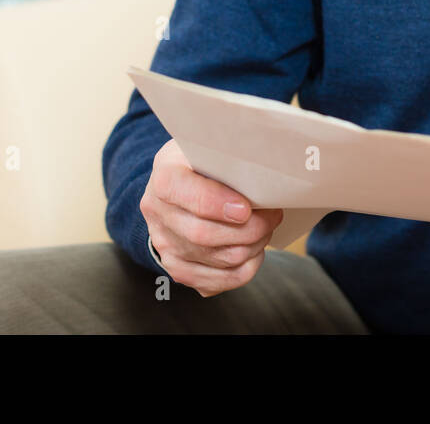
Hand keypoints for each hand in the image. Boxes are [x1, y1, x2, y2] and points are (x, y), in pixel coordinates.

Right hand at [139, 138, 283, 296]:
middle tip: (273, 215)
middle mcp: (156, 212)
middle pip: (203, 234)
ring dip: (252, 247)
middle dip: (249, 229)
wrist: (178, 187)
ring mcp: (164, 244)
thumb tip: (266, 169)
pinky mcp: (177, 268)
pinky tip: (253, 251)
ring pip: (217, 259)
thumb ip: (230, 156)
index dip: (217, 204)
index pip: (186, 194)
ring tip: (266, 229)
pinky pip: (216, 282)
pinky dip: (244, 269)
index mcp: (165, 175)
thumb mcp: (210, 147)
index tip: (246, 208)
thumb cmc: (204, 163)